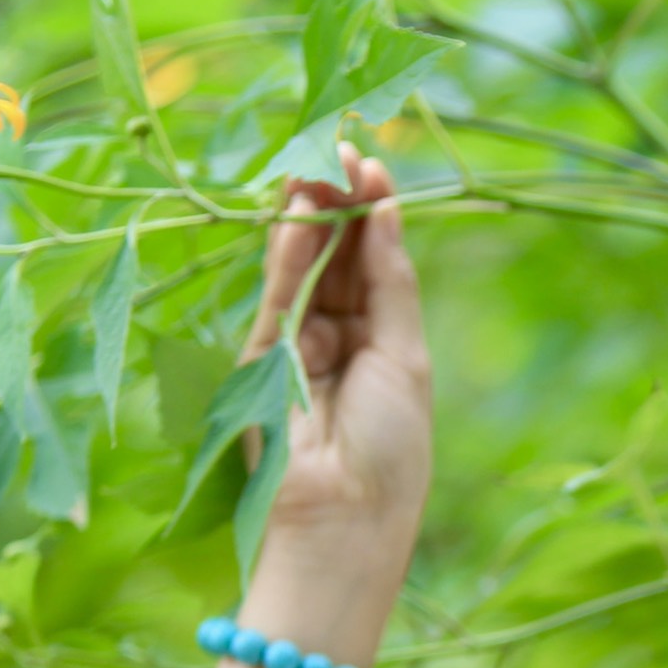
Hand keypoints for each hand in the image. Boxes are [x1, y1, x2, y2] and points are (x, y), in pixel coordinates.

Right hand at [240, 143, 433, 567]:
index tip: (374, 165)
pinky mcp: (261, 357)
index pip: (372, 263)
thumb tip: (387, 210)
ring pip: (303, 268)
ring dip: (310, 214)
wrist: (344, 519)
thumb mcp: (406, 357)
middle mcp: (337, 338)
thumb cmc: (391, 450)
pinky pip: (276, 294)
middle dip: (339, 202)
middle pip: (336, 255)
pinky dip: (287, 252)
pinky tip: (300, 212)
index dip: (372, 213)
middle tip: (341, 148)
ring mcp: (296, 346)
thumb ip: (392, 283)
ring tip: (318, 162)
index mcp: (381, 343)